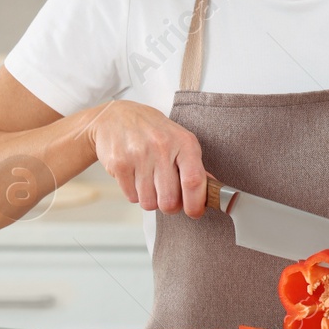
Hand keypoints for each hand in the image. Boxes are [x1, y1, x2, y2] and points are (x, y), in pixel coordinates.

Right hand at [86, 100, 207, 216]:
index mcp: (184, 142)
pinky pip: (131, 197)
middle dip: (170, 206)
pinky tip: (136, 177)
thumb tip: (212, 190)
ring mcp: (139, 156)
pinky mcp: (119, 164)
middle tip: (168, 197)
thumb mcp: (180, 140)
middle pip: (170, 200)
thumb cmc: (153, 131)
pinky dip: (135, 194)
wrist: (116, 117)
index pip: (194, 181)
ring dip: (151, 200)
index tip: (194, 212)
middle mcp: (162, 148)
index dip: (195, 204)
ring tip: (150, 182)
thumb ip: (194, 166)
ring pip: (149, 202)